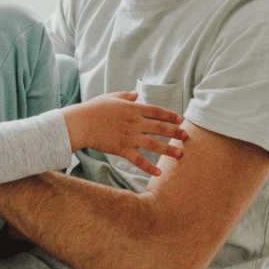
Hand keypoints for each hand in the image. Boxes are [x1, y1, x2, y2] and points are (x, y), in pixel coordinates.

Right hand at [64, 92, 187, 176]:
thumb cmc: (93, 109)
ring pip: (155, 144)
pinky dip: (150, 167)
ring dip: (169, 150)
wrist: (81, 123)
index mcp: (133, 109)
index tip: (180, 120)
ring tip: (180, 154)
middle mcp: (135, 123)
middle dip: (175, 132)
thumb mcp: (110, 97)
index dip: (170, 116)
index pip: (157, 112)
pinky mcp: (123, 149)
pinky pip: (139, 160)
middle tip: (186, 136)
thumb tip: (136, 94)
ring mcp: (130, 137)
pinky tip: (159, 173)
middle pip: (160, 128)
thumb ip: (125, 96)